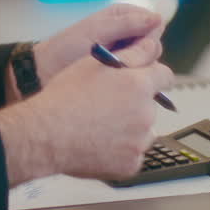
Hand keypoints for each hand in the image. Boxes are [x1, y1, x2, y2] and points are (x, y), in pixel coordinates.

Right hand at [0, 39, 173, 183]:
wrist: (45, 135)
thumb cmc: (65, 97)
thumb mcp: (96, 63)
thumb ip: (132, 53)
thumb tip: (152, 45)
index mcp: (139, 85)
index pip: (164, 76)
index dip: (151, 77)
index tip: (140, 82)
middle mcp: (145, 114)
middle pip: (151, 106)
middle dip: (135, 104)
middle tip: (106, 107)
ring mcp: (139, 142)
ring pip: (143, 132)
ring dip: (130, 129)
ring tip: (99, 127)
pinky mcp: (131, 165)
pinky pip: (133, 155)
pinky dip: (121, 152)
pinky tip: (99, 144)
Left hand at [23, 3, 163, 98]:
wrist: (45, 71)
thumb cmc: (66, 47)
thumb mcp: (97, 32)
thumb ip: (127, 24)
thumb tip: (158, 18)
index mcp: (122, 16)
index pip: (153, 23)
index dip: (149, 36)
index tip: (136, 48)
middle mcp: (126, 33)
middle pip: (153, 44)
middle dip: (142, 55)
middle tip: (122, 62)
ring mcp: (124, 53)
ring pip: (147, 62)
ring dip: (136, 69)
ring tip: (115, 73)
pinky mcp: (119, 71)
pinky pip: (136, 75)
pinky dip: (130, 79)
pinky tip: (118, 82)